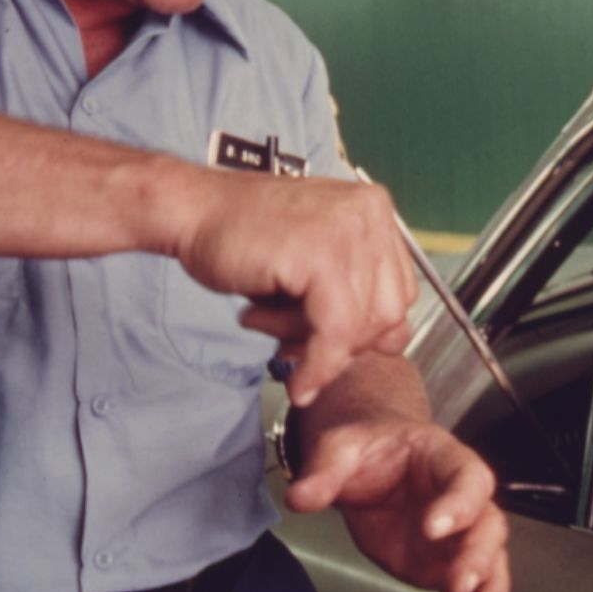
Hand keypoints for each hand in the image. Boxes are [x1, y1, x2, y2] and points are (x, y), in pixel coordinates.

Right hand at [175, 173, 417, 407]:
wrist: (191, 213)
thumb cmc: (246, 239)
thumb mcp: (316, 264)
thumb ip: (355, 297)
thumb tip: (393, 345)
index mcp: (374, 211)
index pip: (400, 293)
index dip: (367, 330)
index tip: (330, 342)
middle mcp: (370, 213)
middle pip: (389, 312)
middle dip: (345, 342)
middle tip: (294, 341)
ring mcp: (349, 229)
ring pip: (363, 327)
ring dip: (316, 348)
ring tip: (268, 324)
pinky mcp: (322, 253)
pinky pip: (336, 333)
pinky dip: (318, 367)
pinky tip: (299, 381)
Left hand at [285, 416, 510, 591]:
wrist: (371, 461)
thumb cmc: (369, 448)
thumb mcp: (342, 447)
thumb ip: (324, 471)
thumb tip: (300, 497)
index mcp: (444, 458)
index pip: (467, 477)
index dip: (458, 503)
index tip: (432, 527)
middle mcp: (462, 498)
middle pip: (487, 524)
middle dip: (477, 557)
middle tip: (459, 584)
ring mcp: (457, 534)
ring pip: (488, 560)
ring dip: (488, 591)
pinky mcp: (443, 563)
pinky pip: (471, 589)